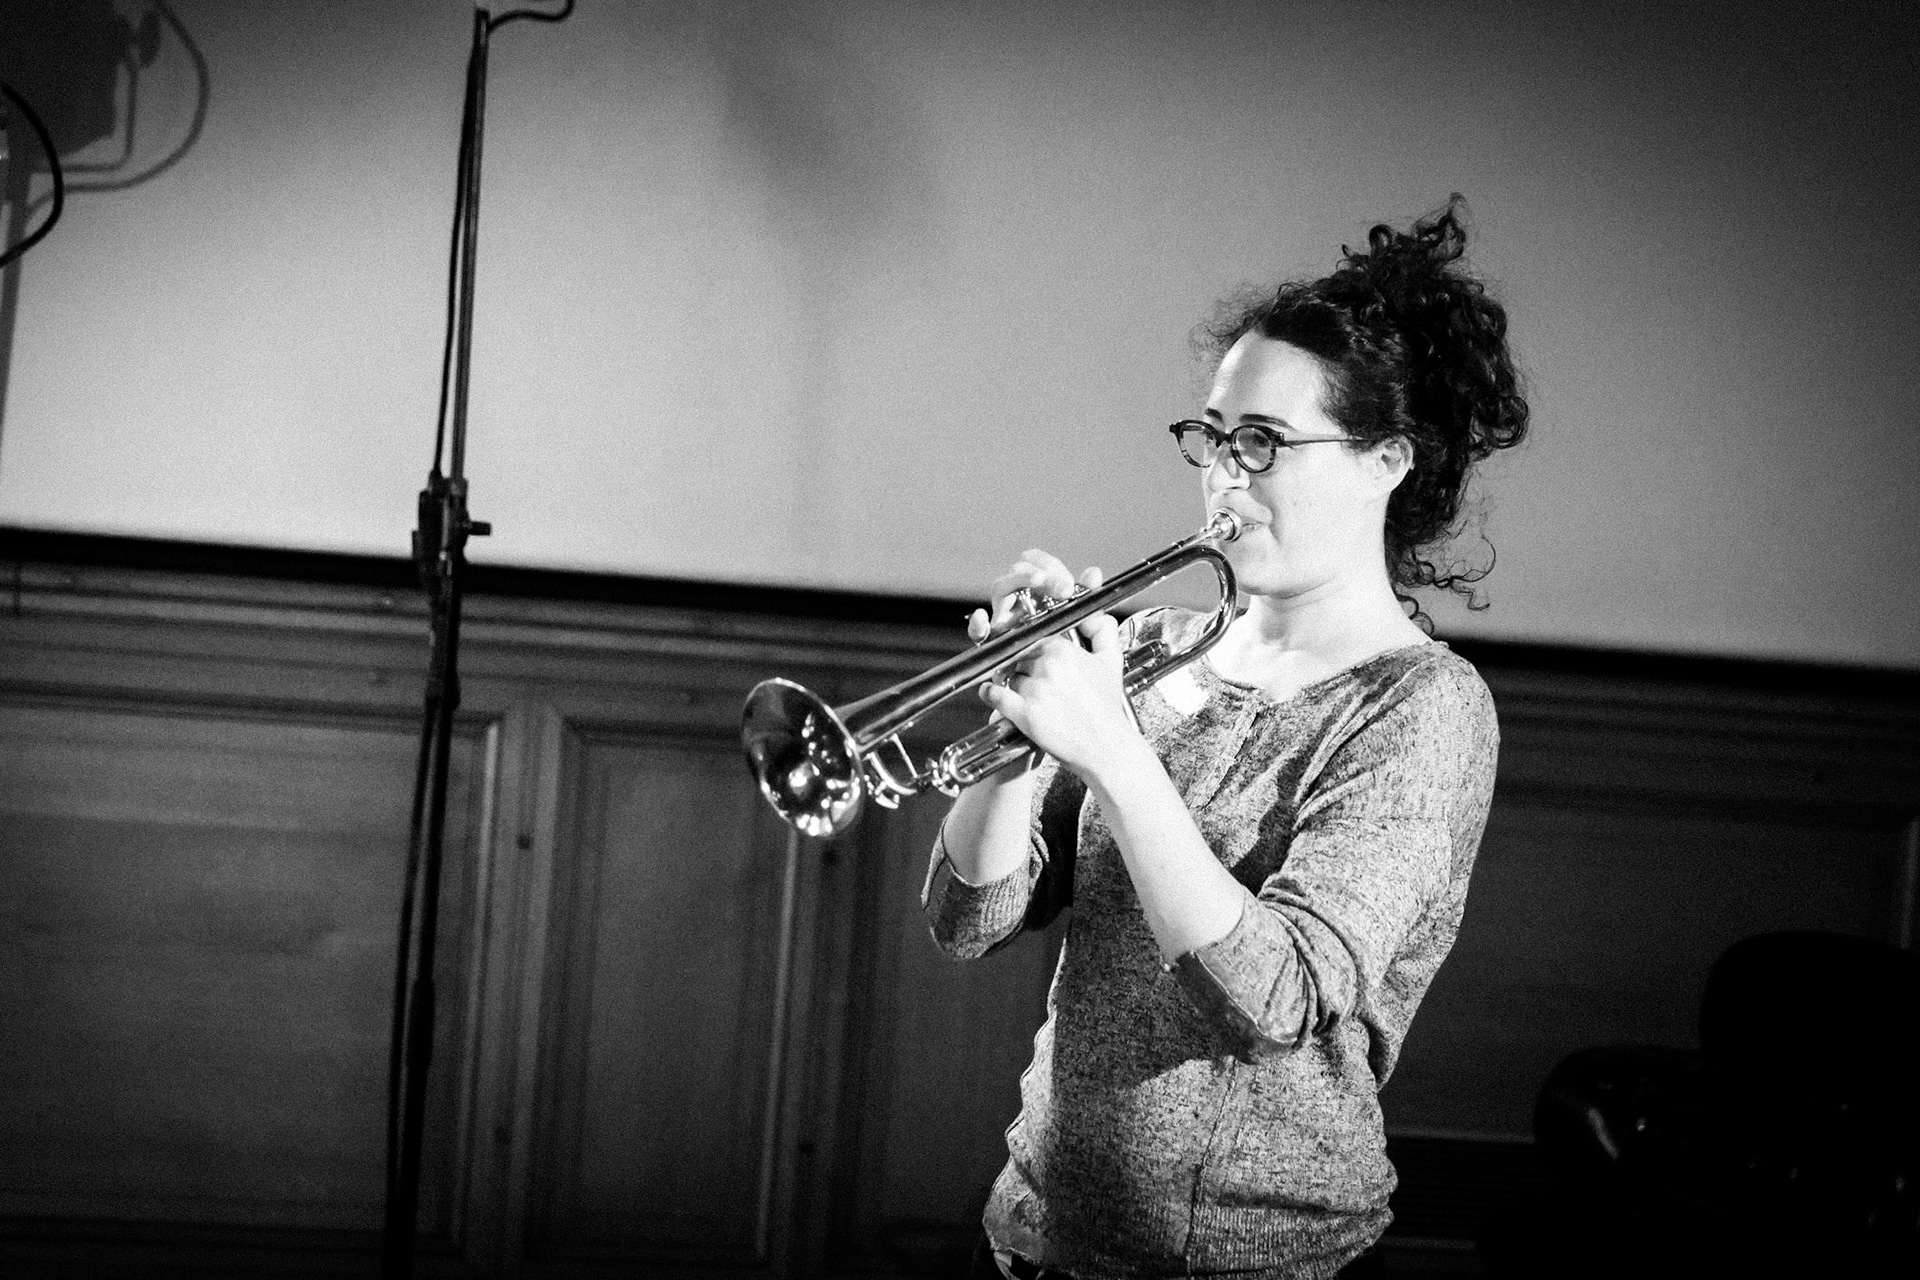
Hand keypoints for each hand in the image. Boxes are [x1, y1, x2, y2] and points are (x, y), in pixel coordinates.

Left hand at [968, 551, 1139, 781]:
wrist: (1105, 747)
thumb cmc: (1106, 707)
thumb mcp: (1111, 661)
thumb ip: (1102, 628)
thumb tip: (1093, 607)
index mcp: (1064, 649)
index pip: (1032, 634)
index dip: (1027, 641)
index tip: (1024, 646)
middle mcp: (1047, 666)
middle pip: (1016, 653)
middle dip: (1018, 660)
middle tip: (1023, 670)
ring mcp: (1035, 690)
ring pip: (1006, 673)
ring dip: (1008, 678)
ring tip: (1019, 688)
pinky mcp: (1024, 714)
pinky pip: (995, 695)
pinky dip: (990, 693)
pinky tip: (993, 693)